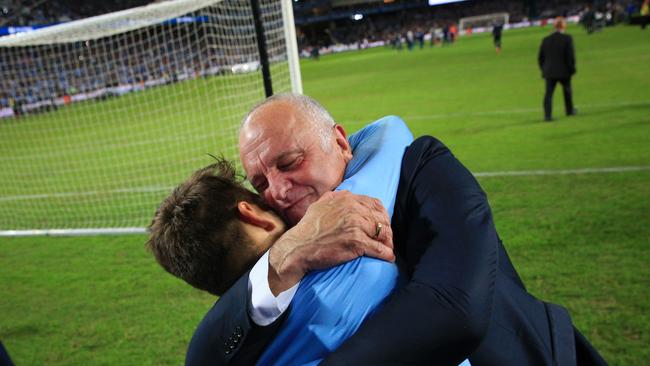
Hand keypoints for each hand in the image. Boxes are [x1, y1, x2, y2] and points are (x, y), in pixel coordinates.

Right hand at [267, 190, 393, 294]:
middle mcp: (353, 209)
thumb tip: (345, 194)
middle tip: (386, 240)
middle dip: (386, 230)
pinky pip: (379, 249)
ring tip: (387, 249)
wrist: (297, 247)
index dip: (382, 215)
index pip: (375, 204)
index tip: (382, 225)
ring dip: (388, 243)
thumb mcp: (320, 205)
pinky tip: (388, 258)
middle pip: (381, 218)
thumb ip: (335, 197)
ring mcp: (355, 225)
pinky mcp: (356, 242)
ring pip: (383, 233)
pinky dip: (387, 254)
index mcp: (346, 199)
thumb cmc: (307, 229)